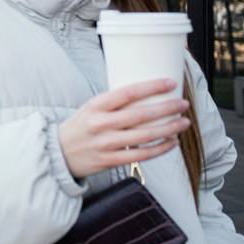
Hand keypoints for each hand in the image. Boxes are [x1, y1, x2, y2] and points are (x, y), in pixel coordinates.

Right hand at [59, 78, 190, 178]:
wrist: (59, 153)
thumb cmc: (80, 127)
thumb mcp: (90, 108)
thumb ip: (114, 104)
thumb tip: (147, 94)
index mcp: (95, 106)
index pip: (128, 92)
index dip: (152, 87)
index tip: (170, 83)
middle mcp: (101, 124)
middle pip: (141, 115)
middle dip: (167, 108)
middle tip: (183, 104)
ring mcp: (107, 144)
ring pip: (146, 136)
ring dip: (169, 128)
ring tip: (184, 122)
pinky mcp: (111, 160)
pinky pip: (142, 155)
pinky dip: (161, 148)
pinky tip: (172, 141)